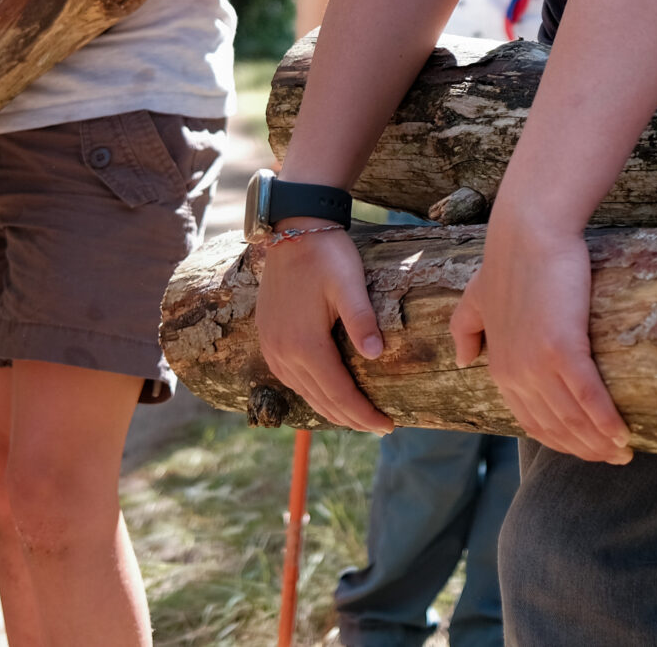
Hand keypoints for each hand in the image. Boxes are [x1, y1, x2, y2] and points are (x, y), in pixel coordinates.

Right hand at [254, 226, 393, 433]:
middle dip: (352, 418)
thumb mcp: (349, 283)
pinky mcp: (268, 340)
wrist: (292, 230)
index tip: (388, 426)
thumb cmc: (326, 255)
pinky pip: (291, 380)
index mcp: (305, 345)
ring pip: (304, 394)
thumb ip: (361, 320)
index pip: (339, 394)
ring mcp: (272, 348)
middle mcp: (284, 354)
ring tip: (357, 417)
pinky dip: (313, 393)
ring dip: (332, 409)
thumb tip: (375, 355)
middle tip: (379, 427)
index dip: (364, 414)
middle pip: (321, 401)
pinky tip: (326, 394)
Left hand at [452, 212, 630, 464]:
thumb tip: (464, 361)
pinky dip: (606, 421)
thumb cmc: (508, 259)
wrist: (528, 231)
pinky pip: (588, 397)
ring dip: (600, 442)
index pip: (531, 420)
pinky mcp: (562, 349)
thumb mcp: (476, 298)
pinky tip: (624, 434)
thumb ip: (466, 329)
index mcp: (500, 368)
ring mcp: (537, 364)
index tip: (584, 448)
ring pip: (573, 419)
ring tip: (625, 453)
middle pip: (555, 428)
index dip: (558, 440)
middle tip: (613, 459)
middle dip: (584, 449)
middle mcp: (516, 374)